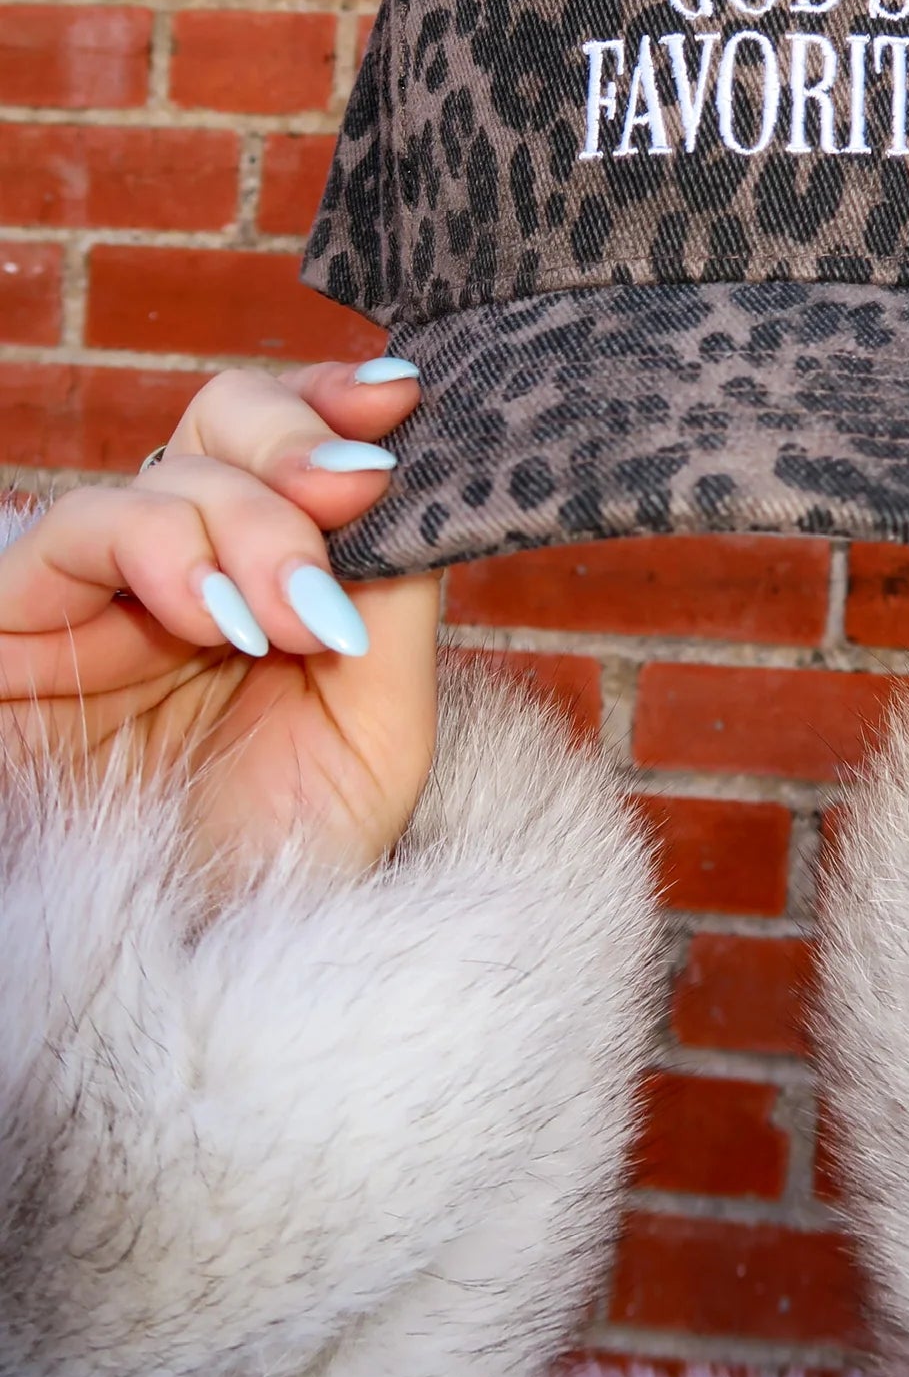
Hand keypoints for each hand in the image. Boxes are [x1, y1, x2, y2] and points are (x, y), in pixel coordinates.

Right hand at [0, 362, 439, 878]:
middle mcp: (187, 565)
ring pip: (167, 472)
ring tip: (289, 623)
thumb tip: (396, 474)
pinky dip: (161, 553)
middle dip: (299, 443)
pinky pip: (75, 528)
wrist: (186, 978)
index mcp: (273, 573)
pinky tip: (219, 622)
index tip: (402, 398)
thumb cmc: (283, 859)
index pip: (294, 439)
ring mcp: (102, 591)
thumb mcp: (378, 724)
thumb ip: (392, 594)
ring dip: (251, 526)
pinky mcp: (19, 620)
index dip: (338, 400)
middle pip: (226, 420)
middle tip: (354, 491)